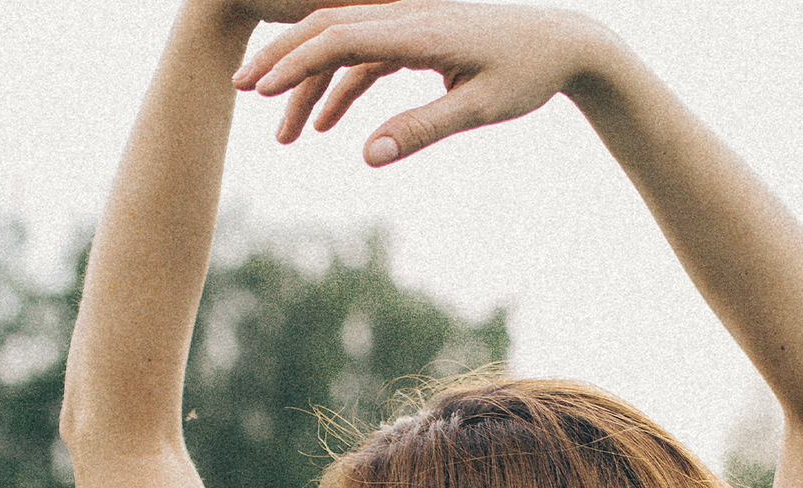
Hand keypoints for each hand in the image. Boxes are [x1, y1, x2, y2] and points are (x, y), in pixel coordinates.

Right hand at [233, 3, 604, 165]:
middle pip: (326, 29)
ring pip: (341, 45)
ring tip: (277, 127)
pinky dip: (341, 88)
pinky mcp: (418, 38)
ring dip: (306, 82)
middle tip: (238, 90)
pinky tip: (325, 127)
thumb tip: (367, 156)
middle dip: (281, 61)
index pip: (339, 37)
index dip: (293, 62)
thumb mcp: (478, 107)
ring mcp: (410, 25)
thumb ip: (422, 129)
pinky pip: (367, 59)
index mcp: (417, 27)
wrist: (564, 42)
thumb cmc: (527, 74)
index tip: (257, 90)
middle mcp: (407, 16)